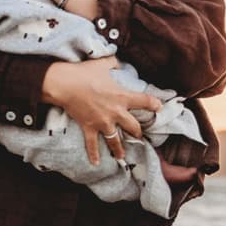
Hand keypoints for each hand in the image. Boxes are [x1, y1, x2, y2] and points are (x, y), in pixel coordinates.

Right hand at [41, 61, 163, 163]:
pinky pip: (93, 145)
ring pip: (115, 140)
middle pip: (133, 127)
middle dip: (137, 132)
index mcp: (122, 96)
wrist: (66, 84)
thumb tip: (117, 62)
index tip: (159, 108)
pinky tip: (96, 163)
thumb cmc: (84, 72)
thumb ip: (114, 63)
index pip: (145, 101)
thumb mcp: (103, 63)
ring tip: (122, 156)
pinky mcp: (89, 128)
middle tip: (139, 135)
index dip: (154, 105)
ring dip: (120, 149)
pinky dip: (93, 154)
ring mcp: (103, 122)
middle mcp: (116, 112)